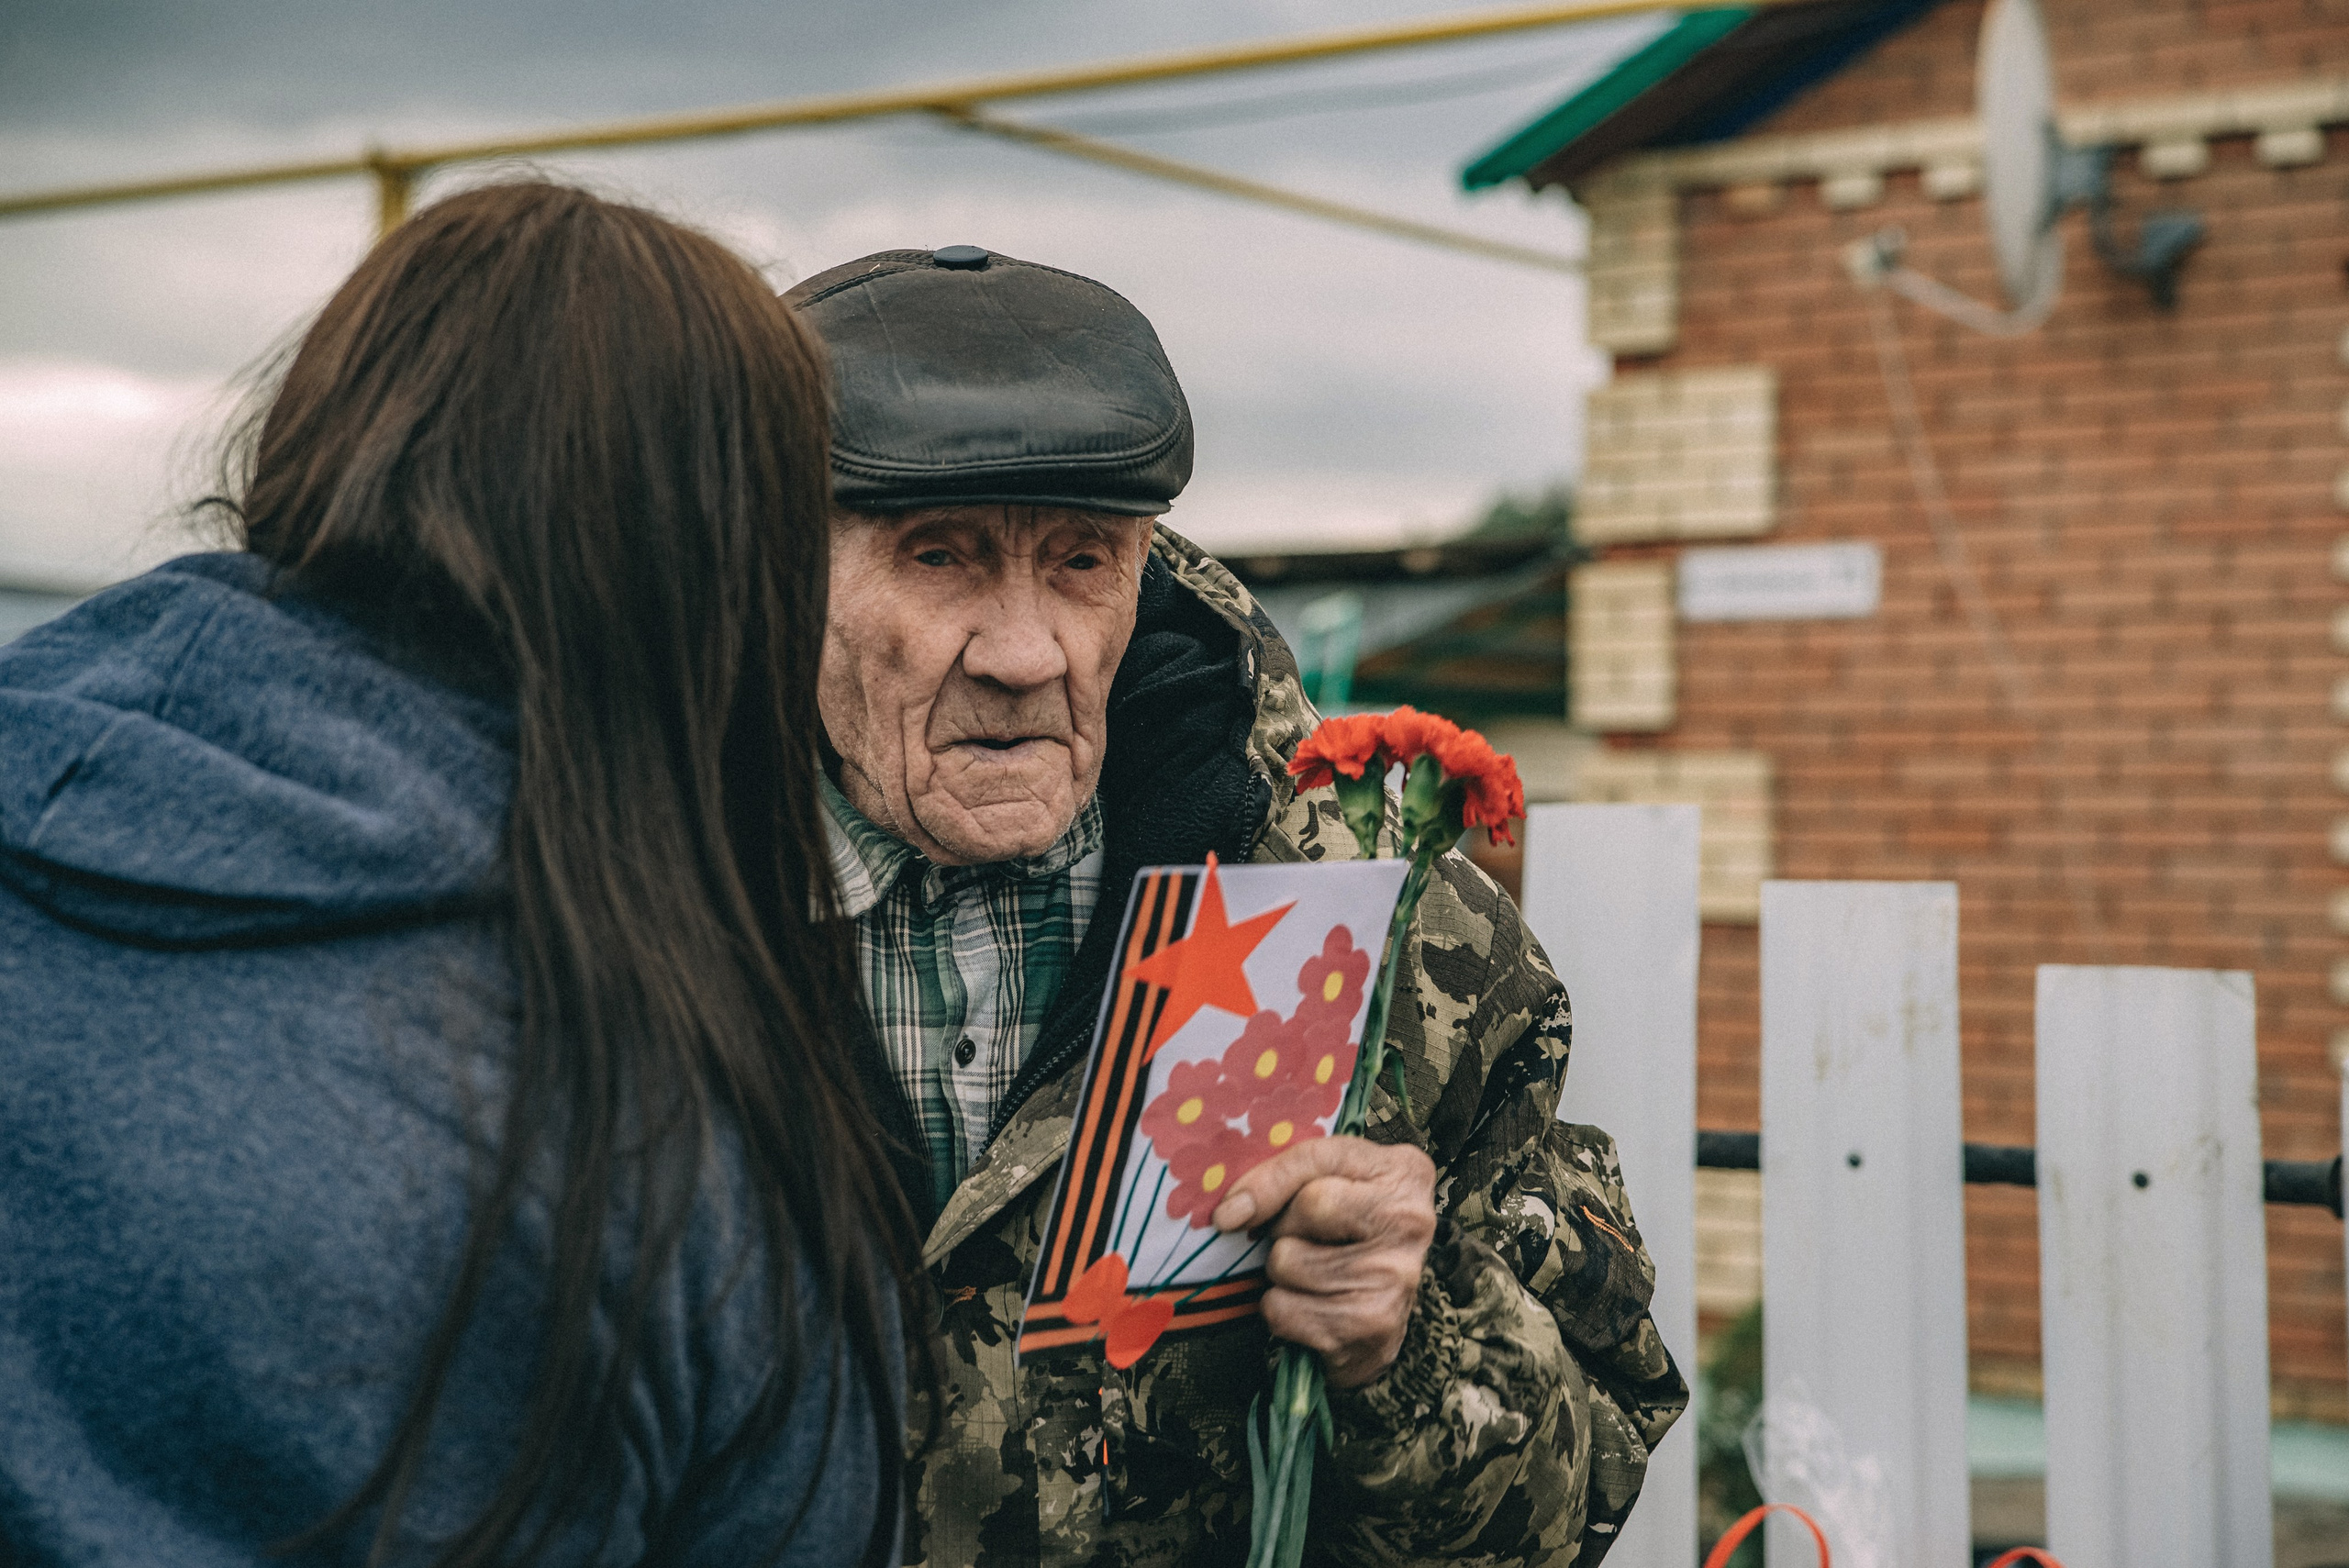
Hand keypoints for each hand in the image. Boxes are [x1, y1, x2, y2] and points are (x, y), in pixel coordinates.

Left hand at [1212, 1134, 1436, 1387]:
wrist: (1379, 1311)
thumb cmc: (1347, 1229)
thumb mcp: (1329, 1180)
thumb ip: (1282, 1176)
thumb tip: (1230, 1215)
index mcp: (1404, 1171)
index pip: (1315, 1159)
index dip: (1267, 1182)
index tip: (1232, 1209)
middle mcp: (1411, 1223)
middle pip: (1305, 1209)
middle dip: (1285, 1228)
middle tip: (1306, 1241)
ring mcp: (1395, 1279)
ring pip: (1288, 1262)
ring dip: (1282, 1273)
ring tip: (1312, 1275)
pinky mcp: (1372, 1330)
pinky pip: (1284, 1310)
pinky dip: (1284, 1311)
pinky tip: (1313, 1308)